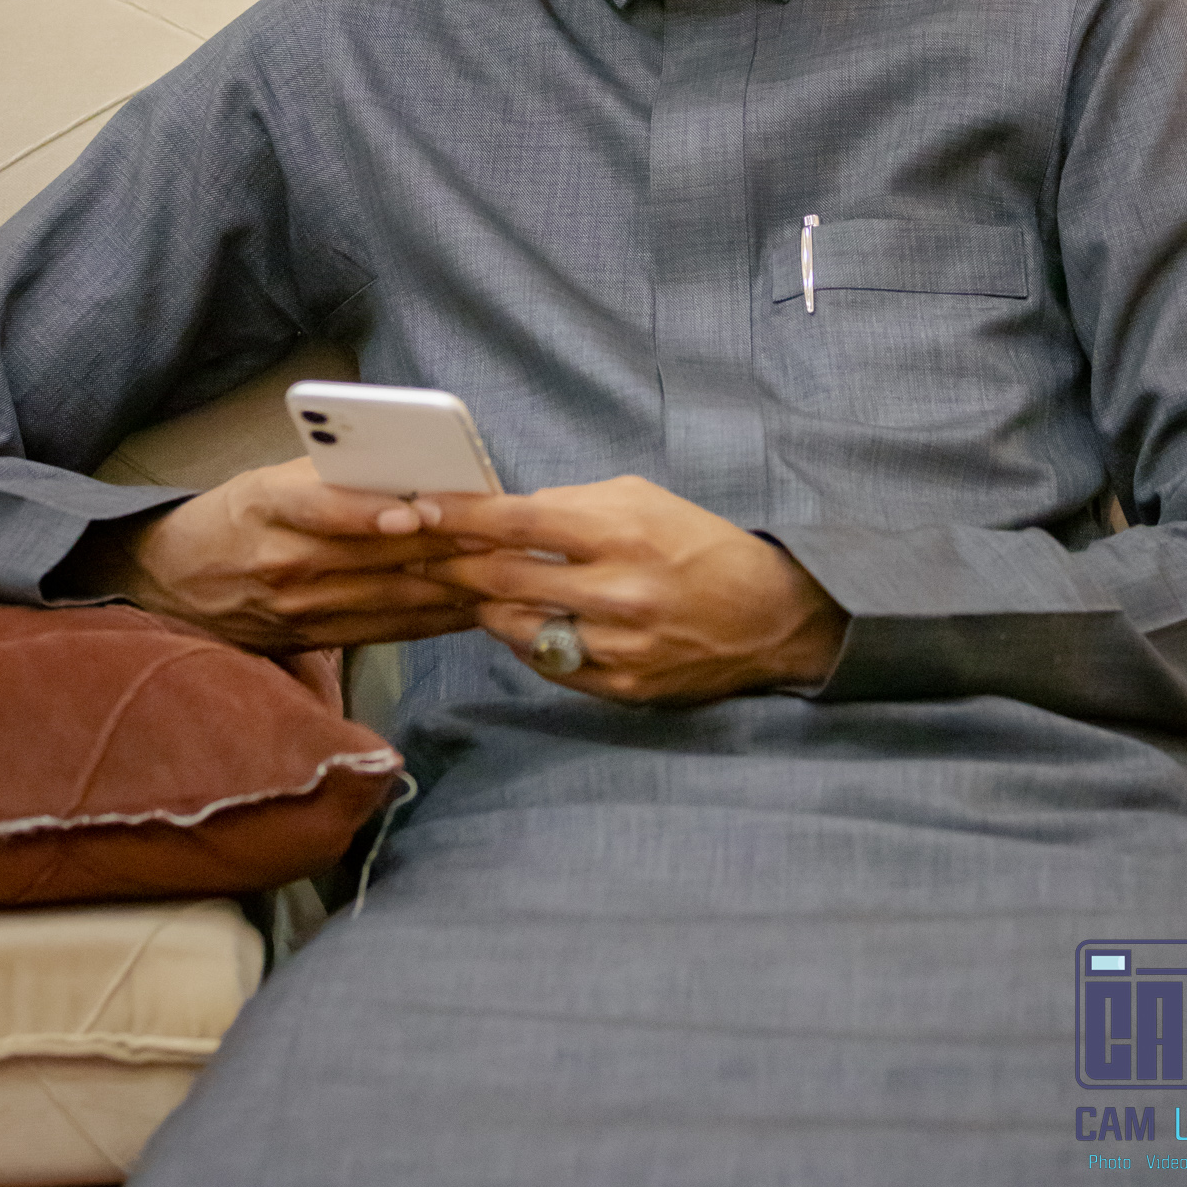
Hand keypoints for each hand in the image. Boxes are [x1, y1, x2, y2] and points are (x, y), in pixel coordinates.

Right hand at [48, 456, 478, 652]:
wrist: (170, 584)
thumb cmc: (234, 516)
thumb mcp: (268, 478)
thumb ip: (333, 475)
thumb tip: (413, 470)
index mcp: (267, 506)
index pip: (324, 508)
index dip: (375, 513)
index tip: (422, 511)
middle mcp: (283, 563)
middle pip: (377, 556)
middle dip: (445, 547)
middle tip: (504, 534)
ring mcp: (301, 610)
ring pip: (392, 597)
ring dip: (453, 586)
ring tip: (506, 569)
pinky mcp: (315, 642)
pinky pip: (388, 630)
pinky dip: (435, 617)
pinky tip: (475, 605)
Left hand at [418, 475, 847, 703]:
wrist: (768, 616)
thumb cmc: (699, 545)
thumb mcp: (641, 499)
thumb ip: (571, 504)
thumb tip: (506, 514)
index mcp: (621, 531)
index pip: (518, 520)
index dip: (460, 516)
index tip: (420, 509)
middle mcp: (615, 591)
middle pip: (502, 577)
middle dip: (451, 564)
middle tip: (418, 555)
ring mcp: (615, 646)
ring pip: (513, 627)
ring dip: (481, 605)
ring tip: (467, 588)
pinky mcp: (619, 686)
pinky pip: (545, 663)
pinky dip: (523, 640)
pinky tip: (519, 621)